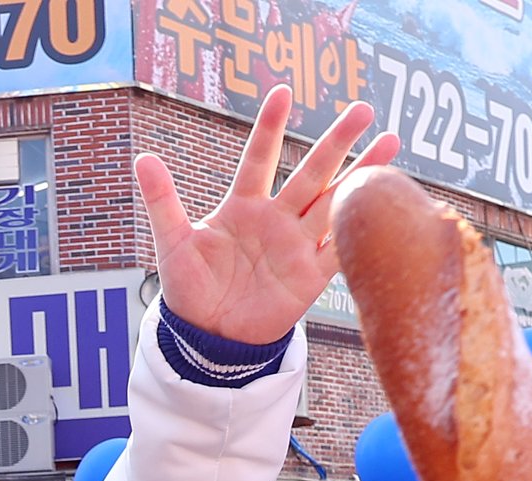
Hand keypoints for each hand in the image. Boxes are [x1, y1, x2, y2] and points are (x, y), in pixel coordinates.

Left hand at [136, 87, 396, 343]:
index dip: (270, 127)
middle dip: (335, 143)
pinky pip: (337, 250)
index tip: (283, 92)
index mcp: (243, 206)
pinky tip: (379, 204)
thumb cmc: (190, 290)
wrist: (208, 337)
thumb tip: (142, 159)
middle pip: (310, 173)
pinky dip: (356, 229)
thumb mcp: (174, 245)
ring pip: (333, 203)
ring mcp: (296, 246)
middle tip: (362, 110)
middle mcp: (276, 219)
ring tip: (390, 142)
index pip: (259, 158)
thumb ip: (163, 202)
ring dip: (361, 175)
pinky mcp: (309, 277)